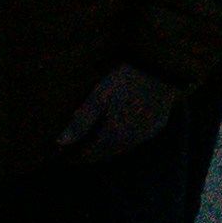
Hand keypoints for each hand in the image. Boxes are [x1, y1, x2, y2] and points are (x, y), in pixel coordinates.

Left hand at [53, 63, 182, 163]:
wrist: (162, 67)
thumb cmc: (127, 79)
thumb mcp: (100, 96)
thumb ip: (81, 121)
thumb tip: (60, 143)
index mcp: (113, 136)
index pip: (89, 154)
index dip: (74, 155)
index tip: (63, 154)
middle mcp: (130, 141)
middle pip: (105, 154)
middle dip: (90, 153)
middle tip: (77, 147)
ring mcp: (145, 134)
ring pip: (121, 148)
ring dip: (107, 147)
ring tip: (95, 139)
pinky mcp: (157, 125)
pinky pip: (136, 139)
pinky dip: (124, 138)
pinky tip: (119, 129)